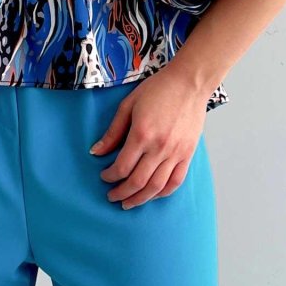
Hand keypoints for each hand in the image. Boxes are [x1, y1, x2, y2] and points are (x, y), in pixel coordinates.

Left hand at [89, 63, 209, 208]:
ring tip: (129, 203)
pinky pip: (176, 181)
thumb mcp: (128, 105)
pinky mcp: (188, 154)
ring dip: (140, 199)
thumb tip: (96, 152)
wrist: (189, 83)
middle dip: (121, 193)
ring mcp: (176, 152)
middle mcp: (159, 147)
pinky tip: (152, 195)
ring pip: (156, 186)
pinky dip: (163, 192)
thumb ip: (113, 132)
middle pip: (138, 181)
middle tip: (112, 196)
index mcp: (142, 134)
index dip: (110, 176)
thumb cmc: (158, 90)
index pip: (122, 167)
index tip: (104, 176)